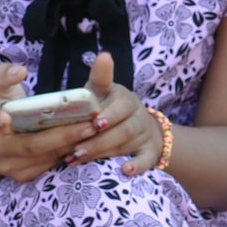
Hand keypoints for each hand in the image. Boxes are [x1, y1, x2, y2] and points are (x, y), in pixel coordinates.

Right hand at [0, 56, 120, 181]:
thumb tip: (20, 71)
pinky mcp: (23, 176)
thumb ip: (4, 74)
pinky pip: (49, 166)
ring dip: (70, 145)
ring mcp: (9, 167)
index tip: (4, 116)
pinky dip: (67, 153)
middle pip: (31, 145)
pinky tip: (84, 142)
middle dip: (62, 135)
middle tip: (90, 125)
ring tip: (93, 131)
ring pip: (44, 157)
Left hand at [59, 52, 162, 175]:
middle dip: (98, 140)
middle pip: (122, 128)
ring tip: (80, 158)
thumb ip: (96, 82)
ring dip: (104, 152)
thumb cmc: (108, 107)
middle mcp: (137, 113)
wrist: (140, 126)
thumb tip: (103, 56)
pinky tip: (125, 170)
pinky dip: (137, 165)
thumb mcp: (101, 92)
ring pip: (127, 142)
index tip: (97, 122)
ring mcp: (144, 133)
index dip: (110, 114)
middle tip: (76, 150)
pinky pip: (146, 158)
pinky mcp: (150, 151)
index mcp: (124, 97)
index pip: (120, 104)